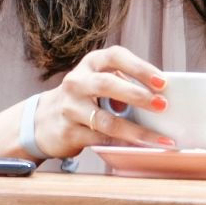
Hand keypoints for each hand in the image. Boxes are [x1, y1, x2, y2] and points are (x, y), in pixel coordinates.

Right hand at [33, 45, 170, 158]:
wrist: (43, 121)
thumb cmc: (83, 97)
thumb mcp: (98, 80)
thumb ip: (124, 82)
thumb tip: (162, 95)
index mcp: (90, 64)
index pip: (115, 57)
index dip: (140, 67)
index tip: (162, 81)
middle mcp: (77, 82)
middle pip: (107, 84)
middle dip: (137, 95)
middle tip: (163, 106)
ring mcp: (70, 108)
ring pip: (106, 120)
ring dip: (136, 130)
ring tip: (159, 139)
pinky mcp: (69, 132)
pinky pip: (101, 140)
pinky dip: (123, 144)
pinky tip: (140, 148)